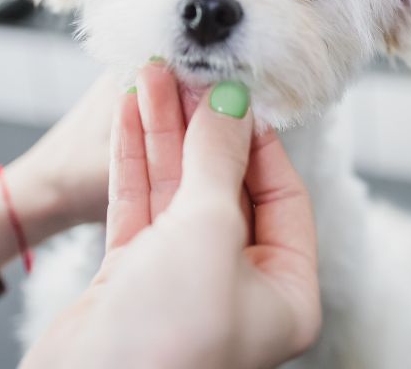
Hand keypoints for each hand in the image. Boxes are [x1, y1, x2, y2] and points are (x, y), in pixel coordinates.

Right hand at [21, 62, 320, 368]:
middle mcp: (235, 283)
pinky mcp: (132, 277)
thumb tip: (234, 103)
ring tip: (149, 76)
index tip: (234, 93)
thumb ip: (219, 162)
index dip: (255, 140)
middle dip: (199, 125)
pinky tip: (129, 113)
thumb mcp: (209, 233)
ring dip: (162, 130)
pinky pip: (139, 204)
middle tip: (182, 72)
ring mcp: (181, 279)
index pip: (281, 194)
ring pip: (176, 188)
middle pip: (222, 183)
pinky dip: (133, 158)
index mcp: (282, 290)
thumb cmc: (168, 337)